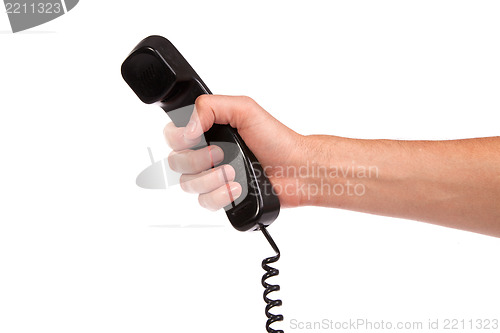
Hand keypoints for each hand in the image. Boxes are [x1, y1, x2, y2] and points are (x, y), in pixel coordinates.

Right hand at [163, 95, 305, 209]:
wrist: (296, 169)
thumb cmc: (275, 139)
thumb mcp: (244, 109)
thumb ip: (210, 107)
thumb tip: (187, 129)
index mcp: (208, 131)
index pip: (172, 135)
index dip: (178, 138)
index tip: (195, 137)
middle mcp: (206, 154)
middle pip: (175, 162)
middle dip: (197, 159)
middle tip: (221, 154)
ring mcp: (213, 177)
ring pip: (187, 184)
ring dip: (210, 178)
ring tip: (233, 172)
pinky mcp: (222, 197)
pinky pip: (204, 202)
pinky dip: (219, 196)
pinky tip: (237, 188)